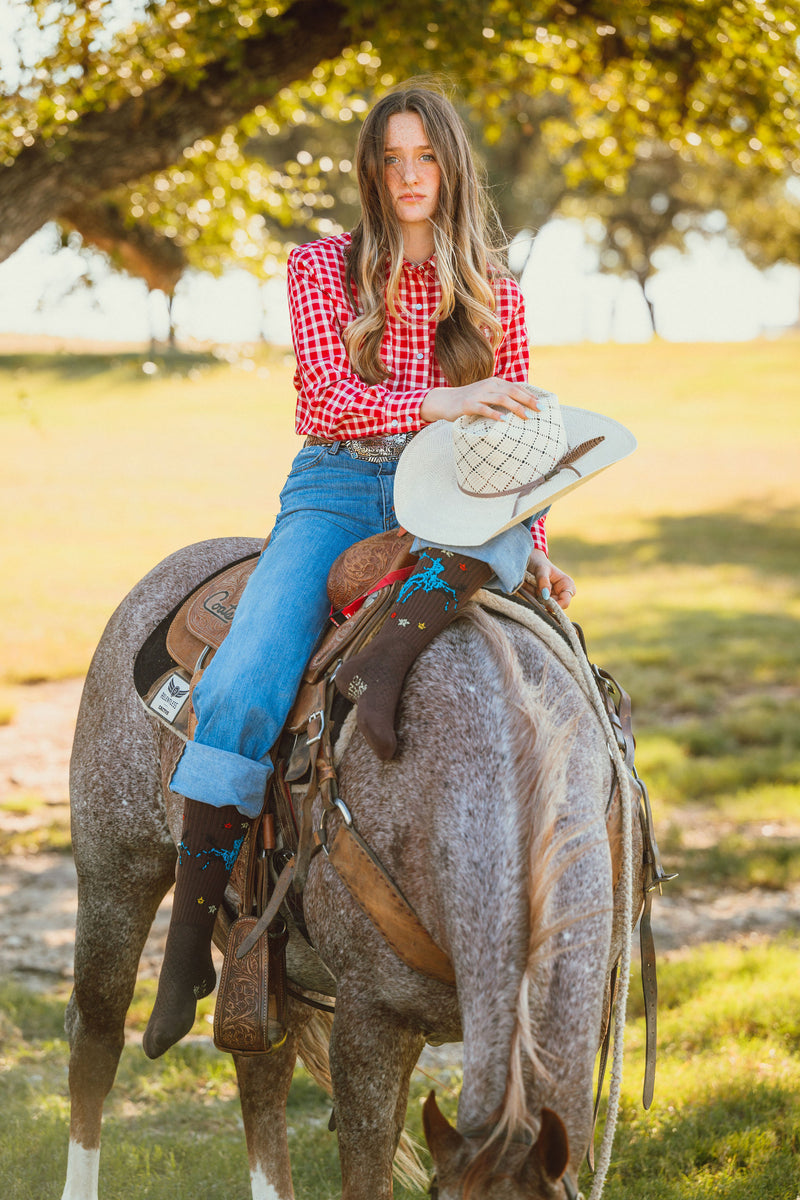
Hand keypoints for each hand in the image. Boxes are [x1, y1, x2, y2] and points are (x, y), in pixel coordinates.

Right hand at [421, 377, 540, 423]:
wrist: (444, 400)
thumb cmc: (469, 401)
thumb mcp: (486, 396)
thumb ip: (501, 398)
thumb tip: (521, 407)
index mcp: (495, 383)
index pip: (516, 387)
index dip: (530, 395)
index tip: (542, 405)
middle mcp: (488, 386)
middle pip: (512, 391)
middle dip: (528, 400)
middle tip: (540, 410)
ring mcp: (478, 394)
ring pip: (501, 398)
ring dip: (515, 407)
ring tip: (527, 416)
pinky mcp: (468, 404)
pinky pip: (484, 409)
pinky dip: (495, 414)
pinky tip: (504, 420)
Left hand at [527, 549, 575, 609]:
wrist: (529, 560)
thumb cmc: (538, 563)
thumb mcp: (541, 569)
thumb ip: (543, 581)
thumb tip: (546, 596)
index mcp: (567, 585)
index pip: (565, 602)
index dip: (555, 605)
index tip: (543, 600)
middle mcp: (561, 593)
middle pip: (553, 607)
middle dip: (543, 600)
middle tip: (535, 587)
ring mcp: (551, 597)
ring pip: (543, 605)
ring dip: (535, 597)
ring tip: (531, 583)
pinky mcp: (542, 599)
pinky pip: (536, 603)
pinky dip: (530, 597)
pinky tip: (528, 587)